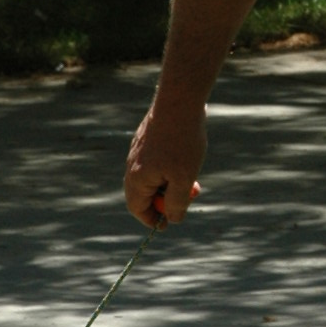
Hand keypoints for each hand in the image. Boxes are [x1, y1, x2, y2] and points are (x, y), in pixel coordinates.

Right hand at [125, 92, 206, 224]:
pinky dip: (170, 167)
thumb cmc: (182, 142)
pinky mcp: (147, 138)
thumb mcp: (183, 179)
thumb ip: (176, 203)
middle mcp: (132, 165)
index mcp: (137, 178)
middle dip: (166, 199)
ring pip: (153, 176)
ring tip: (192, 176)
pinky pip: (156, 161)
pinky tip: (187, 157)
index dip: (151, 219)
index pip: (137, 208)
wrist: (180, 102)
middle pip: (144, 193)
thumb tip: (172, 219)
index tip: (167, 224)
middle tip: (189, 195)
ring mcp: (139, 150)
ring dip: (171, 182)